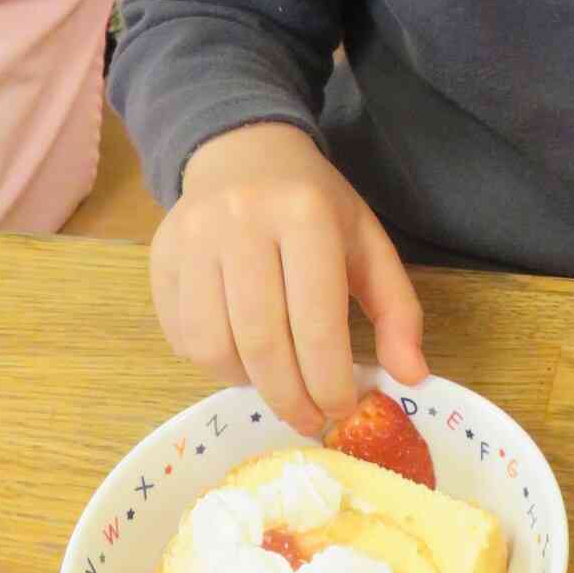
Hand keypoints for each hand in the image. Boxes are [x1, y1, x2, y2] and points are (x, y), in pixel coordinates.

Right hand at [150, 122, 427, 435]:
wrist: (245, 152)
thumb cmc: (315, 206)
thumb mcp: (368, 244)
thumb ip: (397, 310)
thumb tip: (412, 376)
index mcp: (305, 215)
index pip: (316, 321)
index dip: (329, 380)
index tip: (341, 411)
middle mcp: (241, 222)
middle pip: (262, 341)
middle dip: (289, 397)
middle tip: (309, 420)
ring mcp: (192, 238)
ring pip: (213, 346)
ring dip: (248, 384)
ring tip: (276, 385)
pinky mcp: (161, 257)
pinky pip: (181, 336)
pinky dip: (213, 364)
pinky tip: (242, 359)